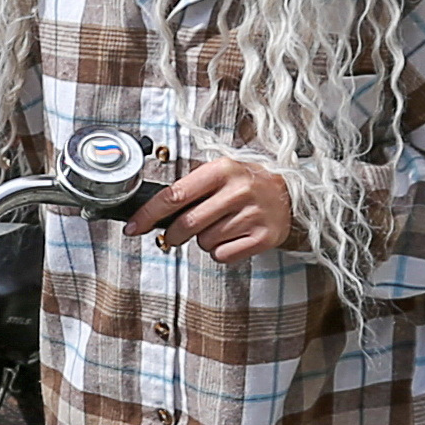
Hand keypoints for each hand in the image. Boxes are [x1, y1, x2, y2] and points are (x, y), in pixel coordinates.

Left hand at [136, 157, 293, 264]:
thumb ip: (189, 189)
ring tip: (221, 226)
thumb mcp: (220, 174)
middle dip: (171, 235)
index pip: (174, 194)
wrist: (291, 195)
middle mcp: (238, 190)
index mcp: (222, 169)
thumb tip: (150, 213)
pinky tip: (233, 237)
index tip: (132, 227)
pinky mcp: (264, 237)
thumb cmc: (246, 184)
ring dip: (203, 240)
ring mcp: (253, 214)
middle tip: (173, 235)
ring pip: (204, 242)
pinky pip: (223, 255)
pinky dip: (221, 251)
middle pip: (186, 224)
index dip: (148, 214)